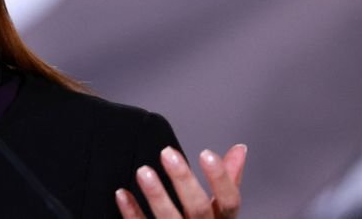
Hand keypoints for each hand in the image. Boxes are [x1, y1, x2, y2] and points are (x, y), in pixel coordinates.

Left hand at [115, 144, 246, 217]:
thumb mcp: (221, 210)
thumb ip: (229, 180)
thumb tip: (239, 150)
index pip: (230, 202)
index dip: (220, 179)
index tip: (206, 154)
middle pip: (199, 208)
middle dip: (183, 180)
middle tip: (168, 153)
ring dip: (156, 195)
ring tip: (143, 171)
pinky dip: (132, 212)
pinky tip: (122, 194)